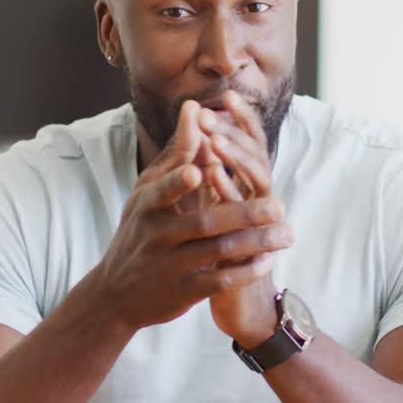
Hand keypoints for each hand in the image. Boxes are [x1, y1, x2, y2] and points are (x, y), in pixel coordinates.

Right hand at [93, 100, 291, 331]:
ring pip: (216, 252)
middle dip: (242, 214)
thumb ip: (176, 154)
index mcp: (147, 205)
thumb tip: (194, 108)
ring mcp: (169, 265)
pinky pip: (218, 281)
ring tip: (287, 233)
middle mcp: (156, 235)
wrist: (114, 294)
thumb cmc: (140, 230)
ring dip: (255, 243)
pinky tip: (269, 261)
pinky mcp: (182, 292)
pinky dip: (245, 271)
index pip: (164, 190)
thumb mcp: (147, 192)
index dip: (180, 180)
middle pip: (203, 223)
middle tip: (279, 207)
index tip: (201, 169)